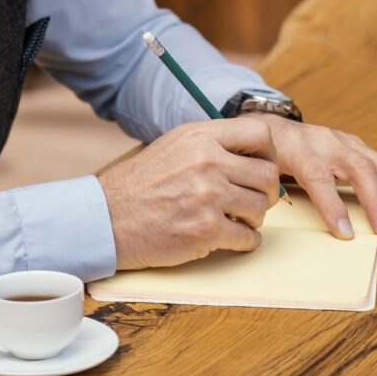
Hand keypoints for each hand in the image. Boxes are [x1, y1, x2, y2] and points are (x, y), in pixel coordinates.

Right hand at [98, 117, 280, 269]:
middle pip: (268, 175)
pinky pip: (249, 238)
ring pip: (262, 208)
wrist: (108, 218)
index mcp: (200, 136)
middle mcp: (207, 161)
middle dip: (265, 192)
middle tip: (250, 200)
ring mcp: (208, 195)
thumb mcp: (174, 146)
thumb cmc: (140, 184)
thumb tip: (253, 153)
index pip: (261, 134)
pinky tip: (226, 236)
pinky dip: (243, 241)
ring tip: (233, 218)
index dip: (268, 153)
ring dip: (253, 218)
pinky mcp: (206, 229)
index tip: (259, 167)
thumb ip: (212, 144)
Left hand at [255, 114, 376, 241]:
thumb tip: (284, 224)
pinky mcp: (355, 144)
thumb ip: (271, 191)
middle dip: (376, 203)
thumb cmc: (266, 153)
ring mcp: (343, 140)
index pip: (318, 175)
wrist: (272, 125)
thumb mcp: (261, 170)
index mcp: (296, 148)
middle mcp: (324, 141)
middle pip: (359, 168)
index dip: (332, 205)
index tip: (345, 234)